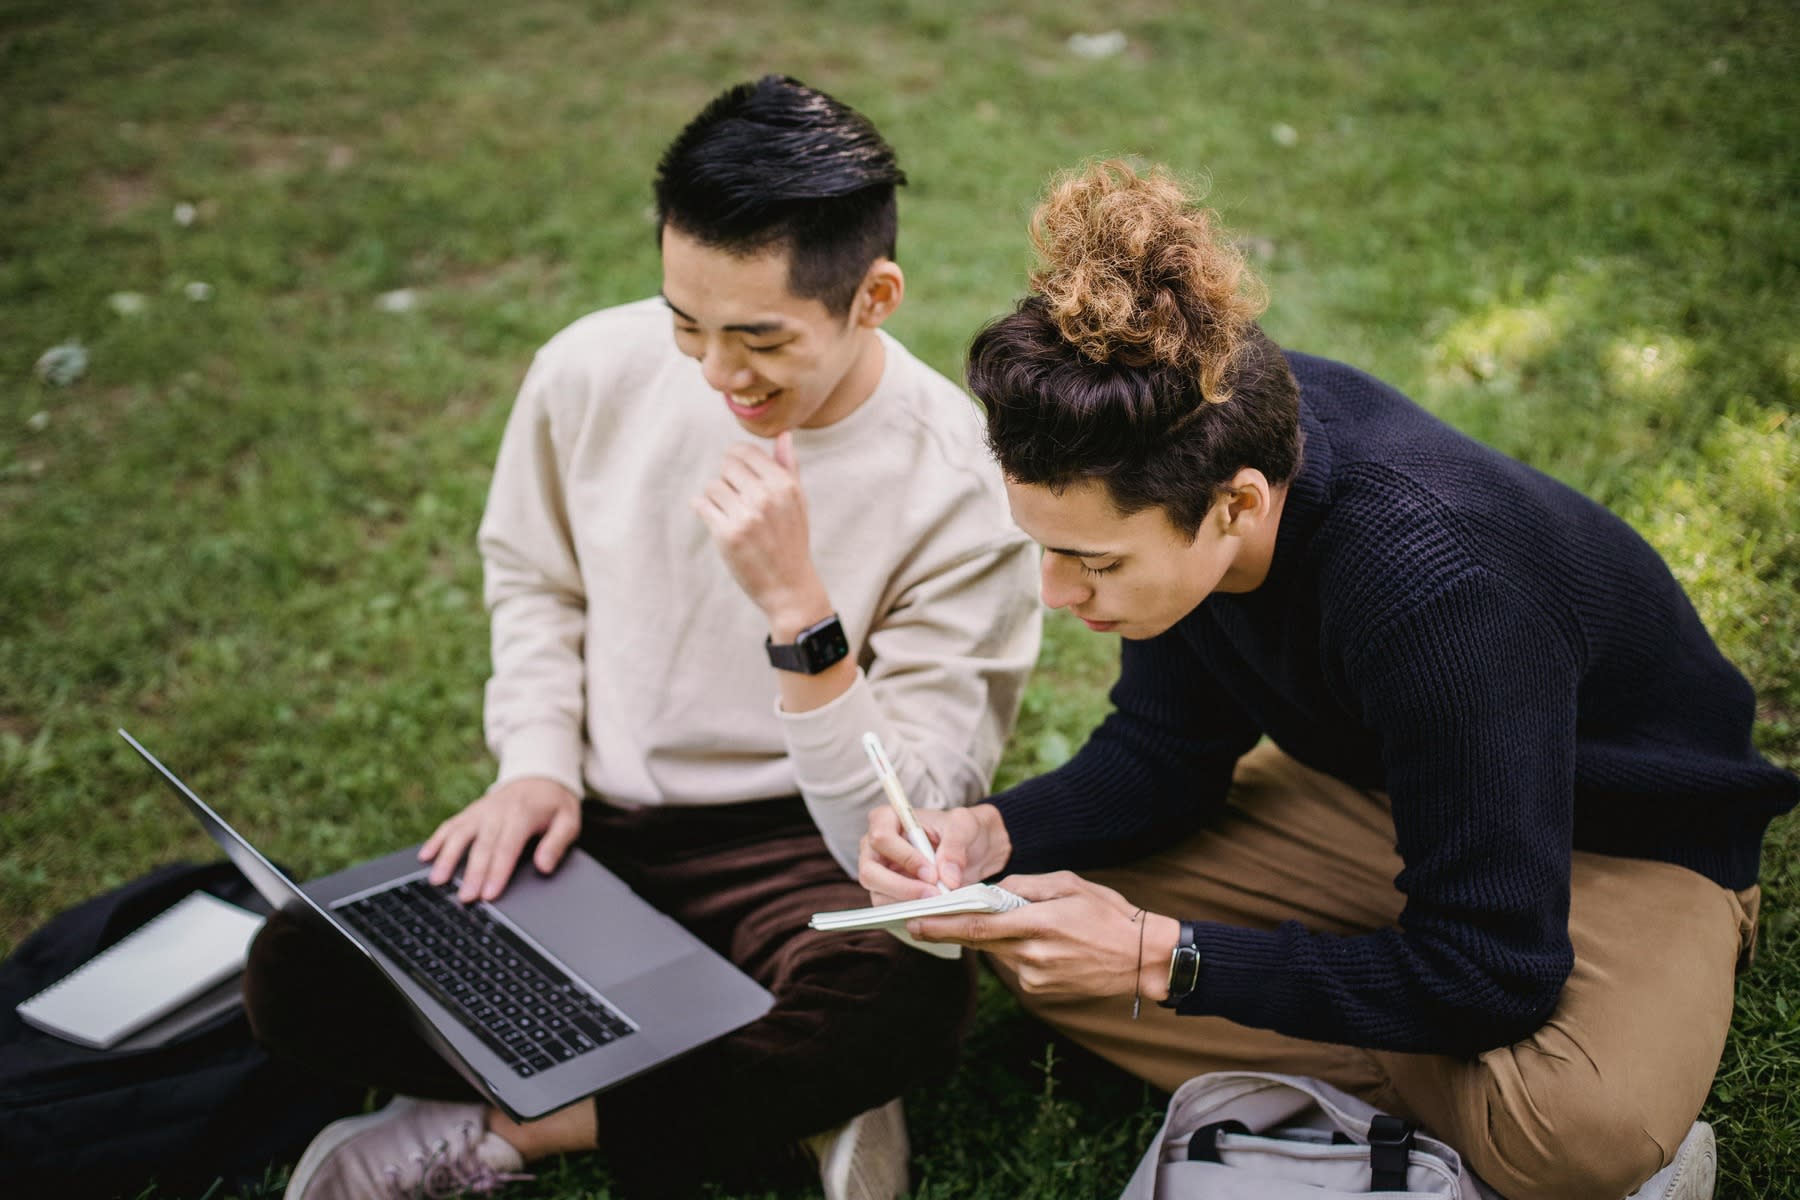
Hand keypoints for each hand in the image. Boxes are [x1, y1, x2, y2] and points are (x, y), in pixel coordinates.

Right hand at [419, 776, 580, 902]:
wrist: (539, 775)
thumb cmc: (554, 804)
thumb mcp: (569, 820)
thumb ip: (557, 843)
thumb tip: (544, 866)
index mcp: (523, 814)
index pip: (508, 847)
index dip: (497, 872)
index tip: (489, 894)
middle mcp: (497, 811)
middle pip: (482, 845)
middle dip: (472, 873)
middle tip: (465, 898)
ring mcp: (481, 810)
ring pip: (460, 834)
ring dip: (447, 857)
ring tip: (437, 881)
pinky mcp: (471, 812)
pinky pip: (450, 825)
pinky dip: (436, 840)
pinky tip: (425, 857)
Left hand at [692, 432, 827, 631]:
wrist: (789, 586)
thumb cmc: (792, 540)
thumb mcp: (798, 501)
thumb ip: (789, 466)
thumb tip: (783, 435)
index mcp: (784, 484)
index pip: (745, 452)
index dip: (736, 460)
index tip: (737, 475)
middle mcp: (766, 496)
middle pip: (726, 466)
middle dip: (727, 480)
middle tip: (736, 500)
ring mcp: (746, 516)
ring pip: (712, 486)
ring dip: (715, 498)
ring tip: (729, 513)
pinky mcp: (727, 535)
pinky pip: (701, 505)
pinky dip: (703, 510)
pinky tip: (716, 520)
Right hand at [859, 803, 1011, 902]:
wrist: (970, 848)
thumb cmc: (959, 829)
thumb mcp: (963, 826)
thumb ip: (955, 847)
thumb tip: (948, 878)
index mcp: (886, 819)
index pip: (882, 839)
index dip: (905, 858)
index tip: (932, 873)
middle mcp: (873, 847)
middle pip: (870, 872)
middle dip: (902, 888)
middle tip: (934, 895)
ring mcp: (877, 873)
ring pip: (878, 895)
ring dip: (909, 904)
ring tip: (939, 903)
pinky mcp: (886, 894)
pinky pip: (890, 910)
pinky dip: (911, 913)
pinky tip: (933, 910)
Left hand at [906, 871, 1181, 1001]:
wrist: (1142, 958)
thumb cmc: (1108, 914)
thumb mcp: (1069, 883)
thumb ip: (1025, 886)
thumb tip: (992, 891)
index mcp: (1039, 923)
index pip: (979, 926)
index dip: (942, 926)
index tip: (914, 922)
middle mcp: (1033, 954)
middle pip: (979, 942)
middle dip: (947, 932)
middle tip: (917, 923)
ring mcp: (1036, 977)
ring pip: (997, 953)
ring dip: (990, 938)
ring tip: (1011, 923)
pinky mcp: (1041, 991)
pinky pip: (1015, 966)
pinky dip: (1014, 951)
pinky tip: (1039, 943)